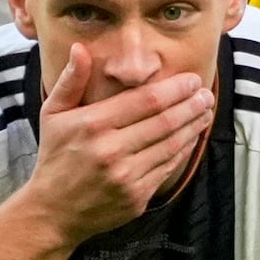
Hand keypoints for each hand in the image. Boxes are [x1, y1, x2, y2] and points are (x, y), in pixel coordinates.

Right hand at [23, 65, 217, 238]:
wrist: (52, 211)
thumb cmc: (55, 157)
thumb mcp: (53, 114)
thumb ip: (71, 81)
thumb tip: (80, 48)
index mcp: (93, 124)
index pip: (146, 101)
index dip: (175, 89)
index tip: (193, 80)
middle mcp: (111, 150)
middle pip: (165, 121)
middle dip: (192, 105)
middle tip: (207, 93)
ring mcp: (126, 176)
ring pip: (172, 145)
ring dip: (193, 126)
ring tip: (206, 111)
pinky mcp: (137, 197)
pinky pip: (167, 167)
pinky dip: (183, 150)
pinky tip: (192, 136)